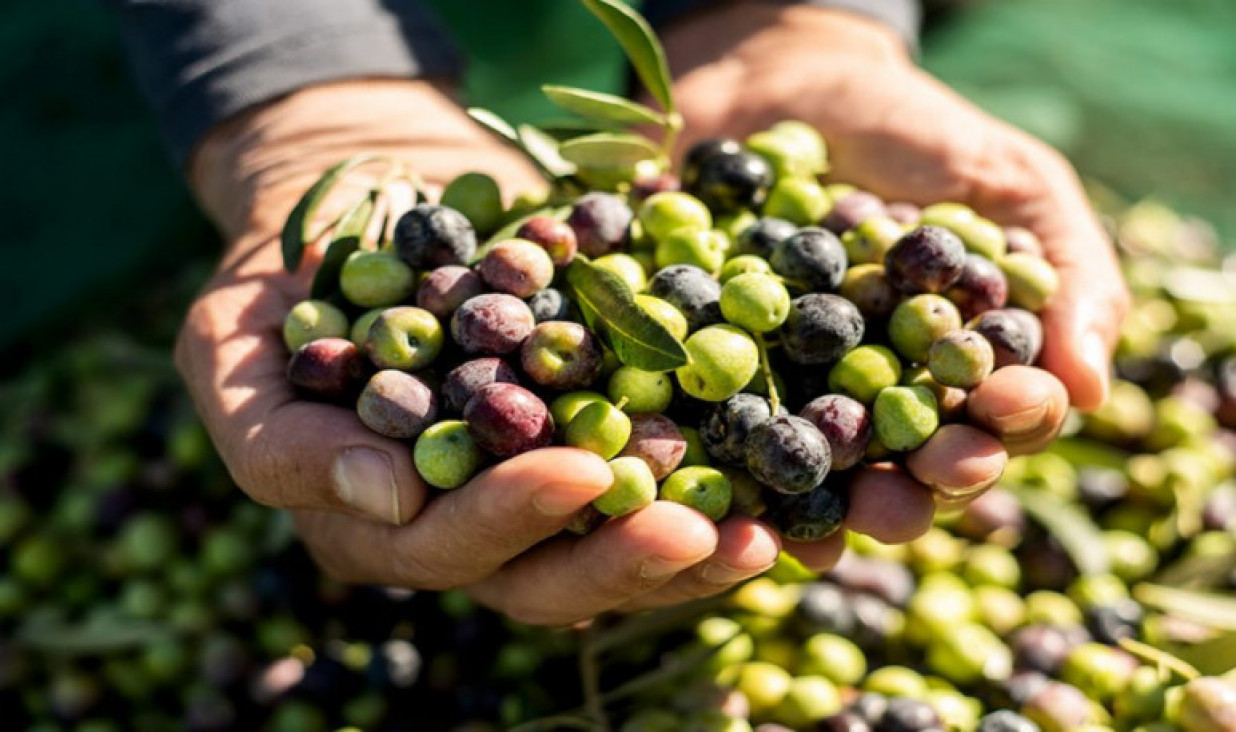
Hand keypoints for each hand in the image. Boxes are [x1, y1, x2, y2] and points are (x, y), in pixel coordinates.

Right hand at [175, 80, 842, 625]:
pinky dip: (720, 478)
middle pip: (546, 576)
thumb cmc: (282, 275)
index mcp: (375, 519)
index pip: (443, 547)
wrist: (374, 197)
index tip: (579, 472)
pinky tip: (781, 477)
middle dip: (624, 560)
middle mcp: (462, 524)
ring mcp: (534, 488)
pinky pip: (662, 477)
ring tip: (763, 528)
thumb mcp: (227, 345)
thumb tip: (389, 501)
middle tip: (702, 530)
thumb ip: (280, 435)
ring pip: (615, 547)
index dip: (509, 520)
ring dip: (692, 545)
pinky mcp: (596, 437)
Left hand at [659, 5, 1127, 507]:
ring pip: (817, 474)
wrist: (783, 81)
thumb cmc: (913, 133)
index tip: (1004, 412)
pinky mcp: (714, 379)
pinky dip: (724, 464)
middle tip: (916, 487)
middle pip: (906, 470)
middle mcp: (880, 399)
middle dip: (919, 489)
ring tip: (834, 517)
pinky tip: (734, 493)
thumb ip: (1062, 272)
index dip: (1004, 427)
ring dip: (829, 504)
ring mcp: (795, 394)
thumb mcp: (1008, 181)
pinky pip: (719, 435)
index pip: (993, 421)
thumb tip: (1091, 390)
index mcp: (958, 370)